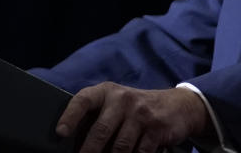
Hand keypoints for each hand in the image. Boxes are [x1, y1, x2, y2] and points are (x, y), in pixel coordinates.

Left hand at [55, 83, 211, 152]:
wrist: (180, 105)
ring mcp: (142, 113)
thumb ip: (96, 119)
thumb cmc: (136, 110)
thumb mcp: (117, 105)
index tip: (60, 133)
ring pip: (119, 148)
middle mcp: (124, 99)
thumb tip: (72, 145)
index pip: (84, 99)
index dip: (70, 115)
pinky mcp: (157, 128)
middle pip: (101, 131)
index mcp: (107, 92)